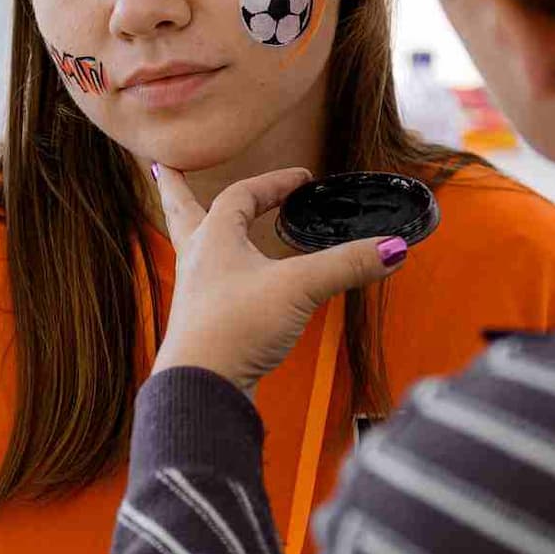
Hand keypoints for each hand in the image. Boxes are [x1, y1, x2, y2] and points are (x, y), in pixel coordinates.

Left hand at [150, 164, 407, 396]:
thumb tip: (392, 248)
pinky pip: (207, 284)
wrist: (202, 386)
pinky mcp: (203, 323)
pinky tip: (231, 281)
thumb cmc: (236, 328)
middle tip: (162, 166)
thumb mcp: (300, 288)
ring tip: (200, 220)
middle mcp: (197, 260)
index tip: (302, 178)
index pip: (241, 194)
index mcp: (213, 238)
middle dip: (175, 187)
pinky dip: (217, 271)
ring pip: (191, 248)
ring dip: (195, 228)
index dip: (273, 182)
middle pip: (181, 211)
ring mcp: (196, 293)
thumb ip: (346, 265)